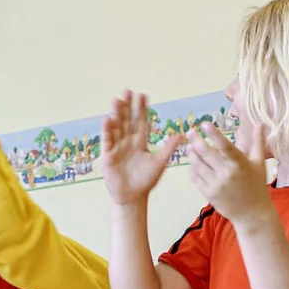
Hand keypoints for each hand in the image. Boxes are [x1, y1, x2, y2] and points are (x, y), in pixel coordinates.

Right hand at [101, 91, 183, 209]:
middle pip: (127, 120)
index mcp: (140, 142)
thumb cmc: (146, 181)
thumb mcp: (160, 163)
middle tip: (128, 91)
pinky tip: (107, 119)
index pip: (141, 121)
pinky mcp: (108, 156)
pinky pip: (107, 141)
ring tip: (116, 100)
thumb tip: (181, 135)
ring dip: (116, 114)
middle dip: (127, 106)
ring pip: (116, 127)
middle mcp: (128, 142)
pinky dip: (107, 130)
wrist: (132, 197)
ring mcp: (117, 147)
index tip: (143, 95)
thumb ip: (168, 148)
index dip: (142, 109)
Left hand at [186, 121, 275, 226]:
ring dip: (192, 154)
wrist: (252, 213)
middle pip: (207, 153)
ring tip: (190, 147)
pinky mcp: (209, 194)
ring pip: (198, 165)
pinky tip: (192, 164)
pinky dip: (192, 170)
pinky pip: (196, 178)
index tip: (204, 124)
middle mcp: (228, 173)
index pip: (225, 146)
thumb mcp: (259, 163)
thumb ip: (258, 142)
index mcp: (240, 164)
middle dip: (196, 140)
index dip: (214, 134)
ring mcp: (217, 184)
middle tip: (190, 132)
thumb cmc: (256, 185)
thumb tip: (260, 123)